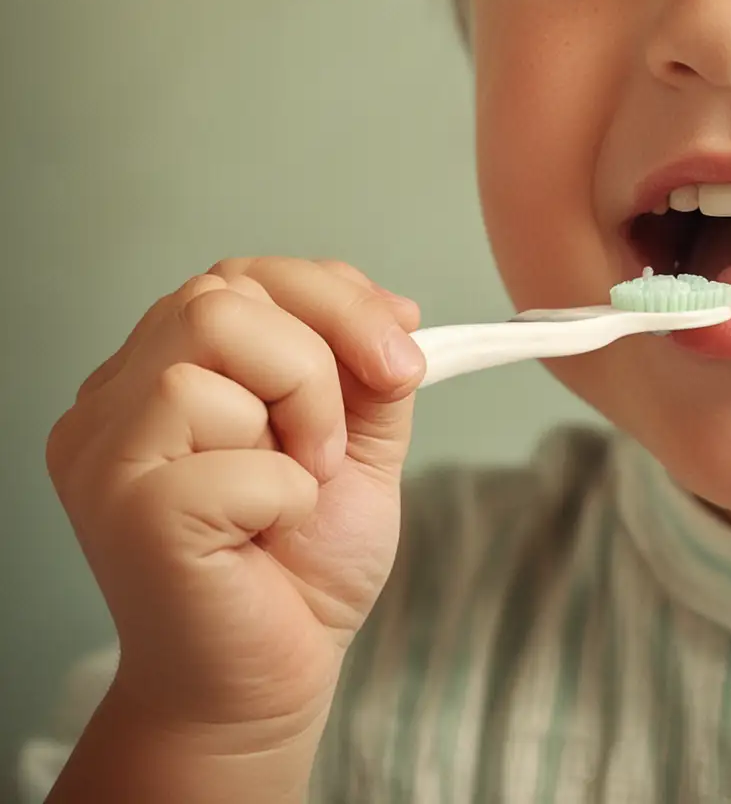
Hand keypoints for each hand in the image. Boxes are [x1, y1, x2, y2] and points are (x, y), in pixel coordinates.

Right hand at [45, 256, 427, 742]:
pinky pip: (231, 449)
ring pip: (211, 337)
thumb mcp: (355, 434)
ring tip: (297, 485)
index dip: (336, 297)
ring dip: (301, 410)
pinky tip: (264, 535)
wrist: (270, 679)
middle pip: (221, 292)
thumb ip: (364, 362)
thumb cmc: (300, 563)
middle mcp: (116, 399)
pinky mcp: (125, 509)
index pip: (242, 276)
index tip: (399, 355)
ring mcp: (107, 451)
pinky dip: (283, 490)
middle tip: (337, 440)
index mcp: (164, 368)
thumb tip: (394, 307)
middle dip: (321, 351)